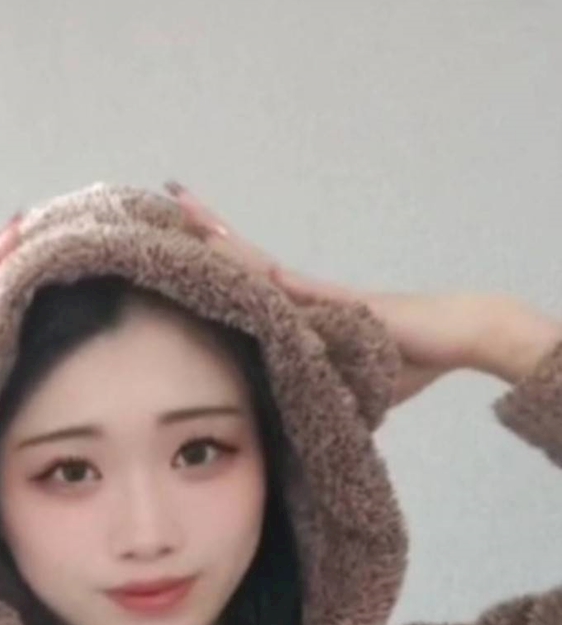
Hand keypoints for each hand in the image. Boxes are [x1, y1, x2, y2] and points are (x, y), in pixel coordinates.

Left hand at [163, 181, 525, 406]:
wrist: (455, 337)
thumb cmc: (405, 361)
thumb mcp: (345, 385)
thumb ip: (317, 393)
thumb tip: (293, 427)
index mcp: (302, 313)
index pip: (249, 281)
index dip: (217, 259)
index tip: (180, 236)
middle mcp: (304, 296)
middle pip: (245, 259)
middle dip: (208, 230)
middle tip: (168, 197)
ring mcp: (320, 295)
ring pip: (259, 264)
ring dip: (223, 240)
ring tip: (184, 210)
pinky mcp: (342, 303)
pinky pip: (294, 287)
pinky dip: (263, 274)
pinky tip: (233, 257)